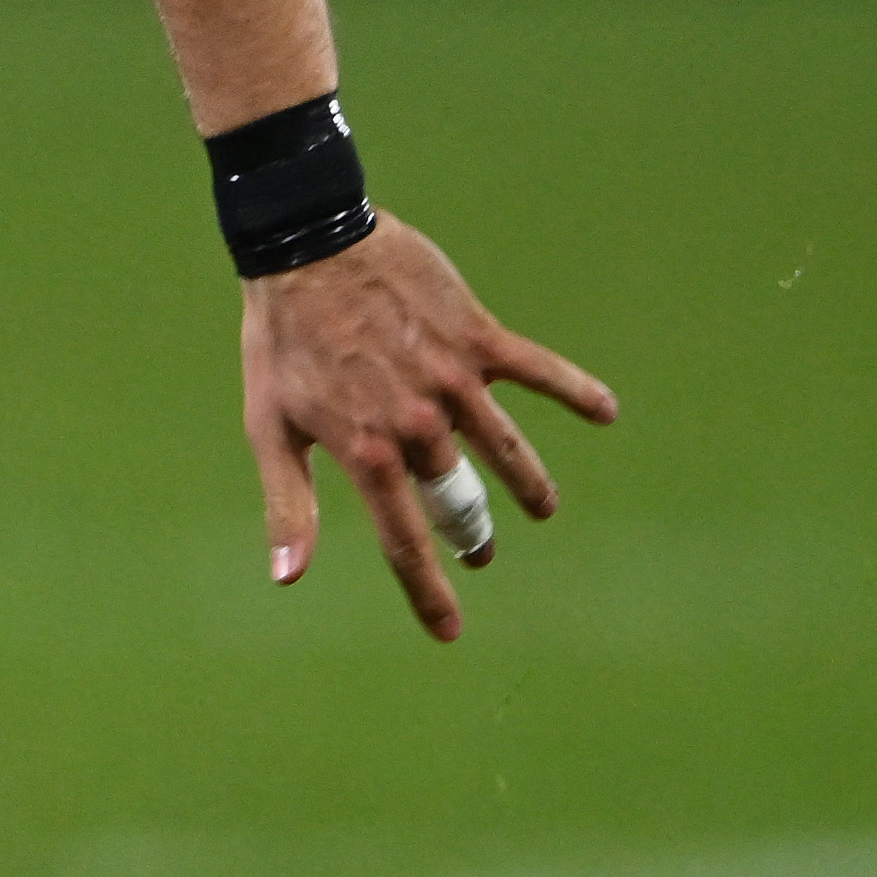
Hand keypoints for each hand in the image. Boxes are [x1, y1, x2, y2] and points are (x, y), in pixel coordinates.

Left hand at [243, 216, 618, 642]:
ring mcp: (453, 380)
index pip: (405, 542)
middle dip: (471, 533)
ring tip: (542, 508)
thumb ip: (289, 504)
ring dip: (528, 482)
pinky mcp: (476, 337)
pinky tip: (606, 412)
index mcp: (366, 452)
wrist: (307, 246)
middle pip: (457, 498)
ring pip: (505, 447)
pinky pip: (537, 369)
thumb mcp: (270, 426)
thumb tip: (288, 578)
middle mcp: (418, 424)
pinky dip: (573, 391)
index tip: (449, 631)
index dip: (428, 592)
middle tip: (481, 553)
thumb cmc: (281, 340)